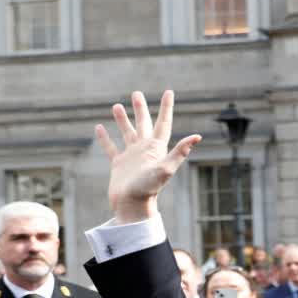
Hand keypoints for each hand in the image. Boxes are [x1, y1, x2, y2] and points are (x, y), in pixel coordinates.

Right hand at [95, 90, 201, 223]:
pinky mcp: (118, 165)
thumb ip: (180, 152)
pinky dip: (105, 138)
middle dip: (141, 108)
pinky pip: (110, 147)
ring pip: (127, 132)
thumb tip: (197, 136)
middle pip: (144, 124)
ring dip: (123, 120)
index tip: (169, 91)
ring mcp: (131, 157)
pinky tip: (99, 127)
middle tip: (136, 93)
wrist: (133, 206)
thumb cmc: (149, 189)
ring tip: (117, 105)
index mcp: (156, 148)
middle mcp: (145, 150)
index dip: (166, 107)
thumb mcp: (166, 168)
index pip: (163, 123)